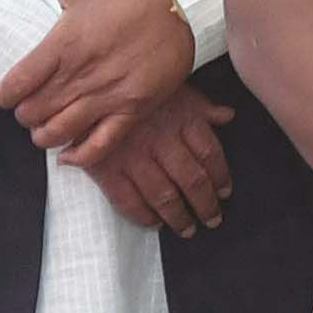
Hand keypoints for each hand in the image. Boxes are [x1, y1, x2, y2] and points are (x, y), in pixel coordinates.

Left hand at [0, 0, 191, 157]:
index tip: (4, 96)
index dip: (4, 95)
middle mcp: (82, 74)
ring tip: (43, 131)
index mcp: (63, 44)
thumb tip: (41, 8)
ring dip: (44, 136)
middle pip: (34, 111)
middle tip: (26, 111)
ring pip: (60, 132)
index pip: (17, 82)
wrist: (181, 2)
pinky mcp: (133, 109)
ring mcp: (108, 95)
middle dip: (24, 115)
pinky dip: (79, 156)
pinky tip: (67, 157)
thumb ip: (57, 4)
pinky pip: (100, 145)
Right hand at [79, 87, 233, 232]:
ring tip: (187, 228)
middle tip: (212, 219)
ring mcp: (133, 156)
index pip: (209, 153)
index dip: (221, 176)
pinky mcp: (106, 168)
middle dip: (205, 205)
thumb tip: (228, 115)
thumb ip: (200, 104)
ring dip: (178, 217)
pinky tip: (154, 222)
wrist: (85, 84)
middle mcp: (161, 139)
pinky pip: (128, 200)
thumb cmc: (133, 84)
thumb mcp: (171, 86)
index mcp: (180, 117)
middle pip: (192, 180)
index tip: (225, 191)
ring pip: (164, 195)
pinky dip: (143, 216)